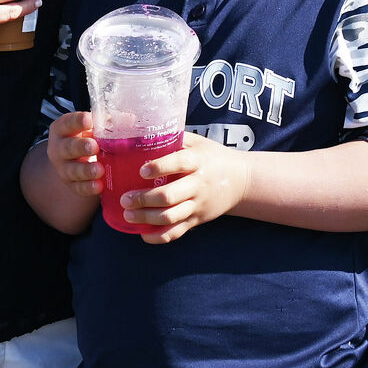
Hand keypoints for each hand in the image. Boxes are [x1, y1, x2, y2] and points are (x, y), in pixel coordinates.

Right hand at [45, 111, 103, 199]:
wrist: (78, 160)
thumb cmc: (89, 137)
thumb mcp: (95, 127)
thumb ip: (110, 123)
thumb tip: (130, 120)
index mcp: (63, 129)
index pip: (67, 123)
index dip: (77, 121)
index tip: (89, 121)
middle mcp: (59, 148)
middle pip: (67, 147)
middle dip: (81, 147)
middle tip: (94, 147)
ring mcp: (64, 168)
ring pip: (72, 170)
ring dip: (86, 170)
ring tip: (99, 170)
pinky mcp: (71, 184)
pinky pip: (78, 187)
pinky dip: (88, 187)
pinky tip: (99, 186)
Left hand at [121, 132, 251, 244]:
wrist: (241, 181)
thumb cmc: (213, 157)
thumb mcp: (198, 143)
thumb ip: (175, 139)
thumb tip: (142, 131)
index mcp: (199, 161)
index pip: (179, 163)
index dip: (160, 167)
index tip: (142, 170)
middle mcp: (198, 184)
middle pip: (170, 196)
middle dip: (144, 199)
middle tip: (125, 199)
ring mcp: (198, 205)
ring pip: (171, 216)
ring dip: (146, 218)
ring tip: (128, 215)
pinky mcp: (197, 219)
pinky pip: (177, 232)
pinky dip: (159, 236)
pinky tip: (143, 233)